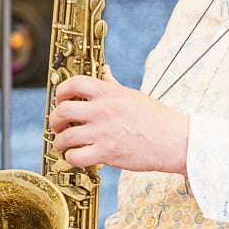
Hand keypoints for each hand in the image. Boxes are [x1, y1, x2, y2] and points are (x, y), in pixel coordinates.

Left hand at [50, 66, 188, 173]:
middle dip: (55, 119)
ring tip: (64, 144)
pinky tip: (76, 156)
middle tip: (58, 125)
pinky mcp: (106, 153)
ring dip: (60, 141)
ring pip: (65, 136)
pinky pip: (76, 156)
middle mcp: (103, 110)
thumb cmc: (156, 118)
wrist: (173, 141)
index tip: (60, 98)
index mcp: (110, 93)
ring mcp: (103, 132)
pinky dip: (71, 158)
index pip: (75, 83)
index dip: (61, 90)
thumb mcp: (133, 95)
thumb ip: (113, 85)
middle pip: (62, 110)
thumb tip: (104, 70)